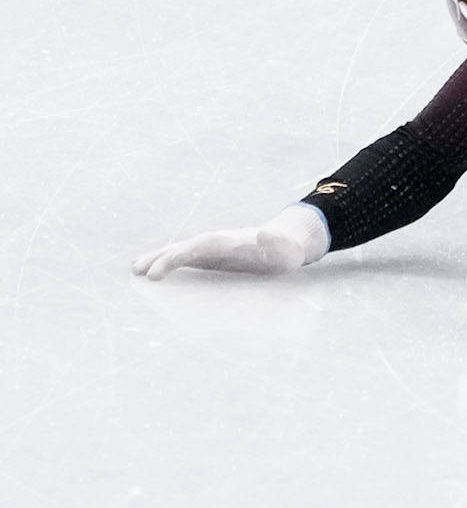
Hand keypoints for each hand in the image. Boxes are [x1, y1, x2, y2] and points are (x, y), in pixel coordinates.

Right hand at [133, 204, 328, 279]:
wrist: (289, 243)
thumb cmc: (287, 251)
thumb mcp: (287, 249)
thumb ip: (277, 243)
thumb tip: (267, 233)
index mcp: (232, 241)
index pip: (201, 245)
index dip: (181, 255)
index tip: (162, 269)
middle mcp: (218, 243)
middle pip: (186, 246)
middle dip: (163, 257)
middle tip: (138, 271)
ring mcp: (213, 250)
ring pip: (182, 251)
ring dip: (160, 259)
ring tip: (135, 270)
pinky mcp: (212, 259)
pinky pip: (186, 260)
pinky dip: (169, 265)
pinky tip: (152, 274)